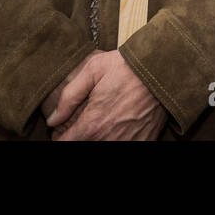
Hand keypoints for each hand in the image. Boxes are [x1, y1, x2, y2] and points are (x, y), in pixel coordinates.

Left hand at [45, 50, 166, 140]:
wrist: (162, 69)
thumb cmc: (127, 67)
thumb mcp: (93, 70)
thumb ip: (69, 97)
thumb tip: (53, 119)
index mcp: (93, 124)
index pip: (66, 143)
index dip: (60, 137)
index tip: (62, 130)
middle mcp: (109, 138)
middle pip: (83, 147)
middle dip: (78, 137)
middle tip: (81, 125)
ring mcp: (127, 142)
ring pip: (102, 147)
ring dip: (97, 138)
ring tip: (99, 125)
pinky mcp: (143, 141)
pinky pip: (124, 146)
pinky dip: (117, 139)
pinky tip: (117, 128)